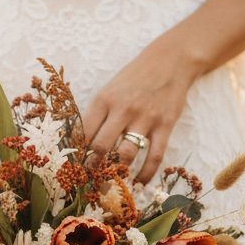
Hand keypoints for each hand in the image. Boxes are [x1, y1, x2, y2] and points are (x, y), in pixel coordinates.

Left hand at [82, 32, 202, 183]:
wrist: (170, 61)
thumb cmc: (134, 78)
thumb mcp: (110, 90)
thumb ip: (97, 115)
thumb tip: (81, 146)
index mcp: (104, 99)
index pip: (84, 133)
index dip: (77, 155)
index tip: (74, 168)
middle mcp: (123, 108)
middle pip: (101, 147)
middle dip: (93, 168)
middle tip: (91, 180)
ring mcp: (145, 117)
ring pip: (126, 155)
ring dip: (118, 173)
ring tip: (112, 183)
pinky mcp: (165, 124)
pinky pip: (154, 156)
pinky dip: (146, 174)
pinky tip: (140, 183)